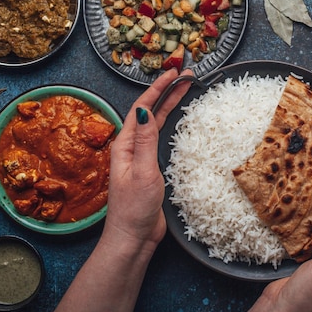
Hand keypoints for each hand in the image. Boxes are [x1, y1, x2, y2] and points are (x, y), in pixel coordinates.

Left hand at [102, 68, 192, 251]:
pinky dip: (171, 124)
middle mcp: (132, 147)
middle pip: (150, 111)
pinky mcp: (151, 167)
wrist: (133, 237)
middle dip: (166, 92)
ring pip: (157, 123)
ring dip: (169, 105)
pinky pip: (161, 138)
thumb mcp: (143, 172)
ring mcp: (141, 157)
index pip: (143, 108)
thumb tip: (147, 111)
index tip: (174, 74)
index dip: (158, 89)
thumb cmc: (134, 209)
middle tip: (185, 76)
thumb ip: (145, 142)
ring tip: (184, 90)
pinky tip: (179, 120)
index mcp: (125, 145)